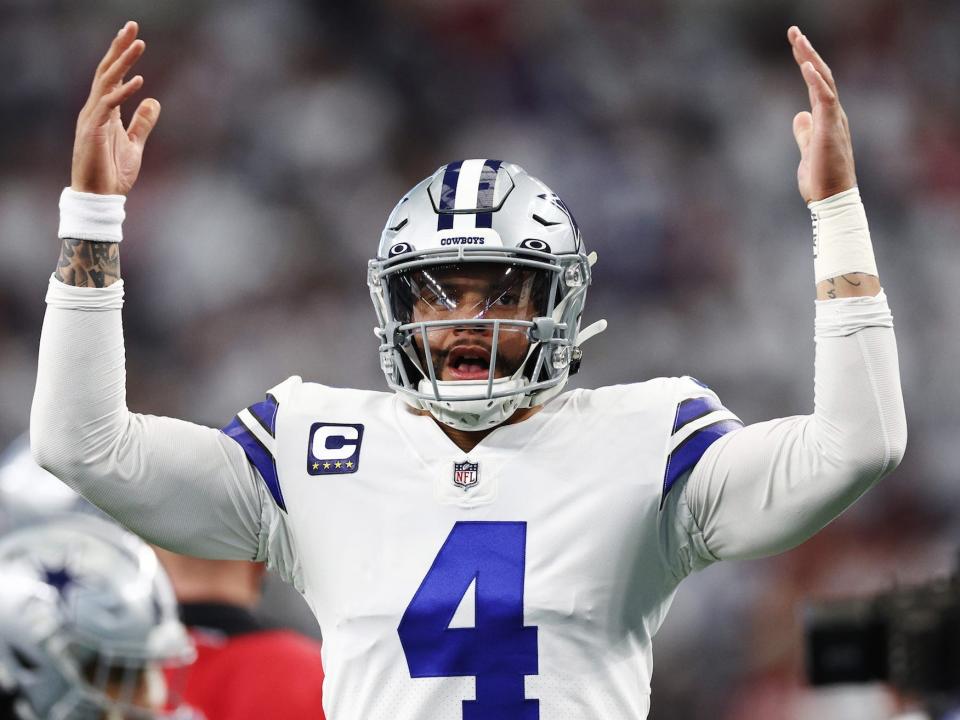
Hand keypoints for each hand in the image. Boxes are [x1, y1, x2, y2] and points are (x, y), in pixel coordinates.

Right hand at [71, 21, 159, 195]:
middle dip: (119, 48)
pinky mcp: (94, 130)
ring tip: (138, 43)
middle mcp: (95, 109)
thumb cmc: (113, 173)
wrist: (100, 197)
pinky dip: (123, 92)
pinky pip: (109, 105)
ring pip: (106, 82)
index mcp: (104, 111)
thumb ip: (142, 123)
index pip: (111, 76)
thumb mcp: (134, 145)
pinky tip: (139, 80)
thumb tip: (153, 100)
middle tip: (132, 25)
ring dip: (123, 62)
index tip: (133, 36)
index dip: (121, 55)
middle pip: (106, 71)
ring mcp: (92, 118)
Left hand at [788, 26, 855, 202]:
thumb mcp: (807, 151)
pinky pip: (825, 98)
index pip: (816, 83)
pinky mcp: (830, 129)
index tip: (795, 45)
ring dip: (810, 59)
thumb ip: (804, 132)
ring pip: (823, 81)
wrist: (831, 201)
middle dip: (807, 52)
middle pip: (821, 75)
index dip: (806, 63)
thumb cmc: (821, 181)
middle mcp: (833, 114)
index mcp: (827, 118)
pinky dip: (816, 80)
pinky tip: (805, 66)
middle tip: (794, 32)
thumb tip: (799, 115)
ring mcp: (833, 120)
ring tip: (798, 40)